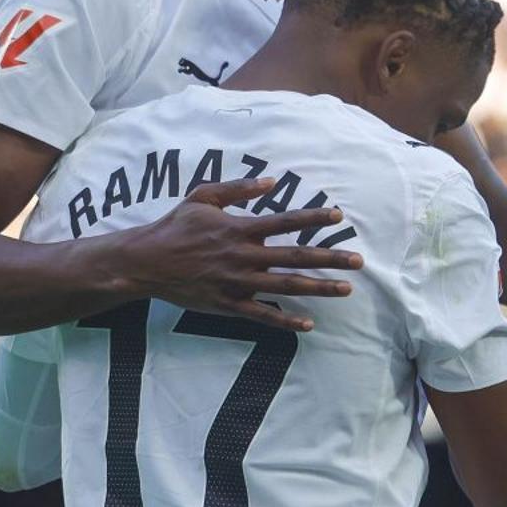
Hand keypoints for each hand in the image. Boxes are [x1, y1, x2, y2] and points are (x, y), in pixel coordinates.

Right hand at [124, 177, 363, 332]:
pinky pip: (262, 315)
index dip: (313, 219)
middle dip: (330, 259)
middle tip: (359, 262)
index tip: (339, 217)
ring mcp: (237, 282)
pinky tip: (308, 323)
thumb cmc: (176, 226)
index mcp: (239, 228)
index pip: (285, 222)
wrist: (147, 262)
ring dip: (318, 288)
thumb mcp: (203, 197)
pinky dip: (285, 320)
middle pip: (295, 257)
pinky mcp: (228, 304)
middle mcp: (244, 256)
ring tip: (346, 289)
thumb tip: (271, 182)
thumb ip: (238, 189)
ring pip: (285, 286)